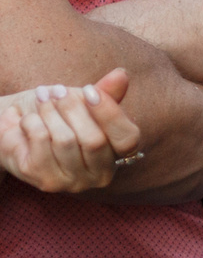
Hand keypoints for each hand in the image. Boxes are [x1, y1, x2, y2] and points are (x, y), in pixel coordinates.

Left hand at [0, 71, 139, 192]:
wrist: (20, 133)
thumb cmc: (61, 118)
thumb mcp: (86, 103)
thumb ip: (107, 92)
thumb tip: (121, 74)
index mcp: (119, 156)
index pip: (127, 138)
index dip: (110, 113)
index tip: (89, 90)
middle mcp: (101, 176)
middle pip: (95, 140)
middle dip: (73, 108)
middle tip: (57, 90)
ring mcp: (73, 183)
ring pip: (65, 140)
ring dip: (49, 112)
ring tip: (41, 98)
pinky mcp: (45, 182)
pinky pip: (41, 143)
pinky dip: (31, 123)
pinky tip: (26, 119)